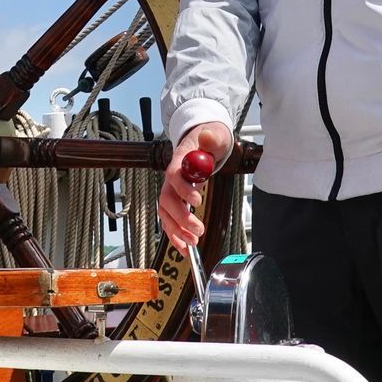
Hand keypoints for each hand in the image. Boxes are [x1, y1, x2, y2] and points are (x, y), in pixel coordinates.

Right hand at [157, 121, 232, 248]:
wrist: (203, 143)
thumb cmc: (209, 140)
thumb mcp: (215, 135)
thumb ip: (212, 138)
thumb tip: (207, 138)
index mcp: (180, 160)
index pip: (174, 175)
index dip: (183, 189)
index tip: (197, 200)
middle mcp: (172, 177)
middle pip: (167, 199)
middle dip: (180, 217)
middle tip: (198, 228)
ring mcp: (172, 191)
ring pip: (165, 212)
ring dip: (177, 229)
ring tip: (192, 241)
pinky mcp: (176, 201)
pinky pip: (170, 220)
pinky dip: (175, 235)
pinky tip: (184, 247)